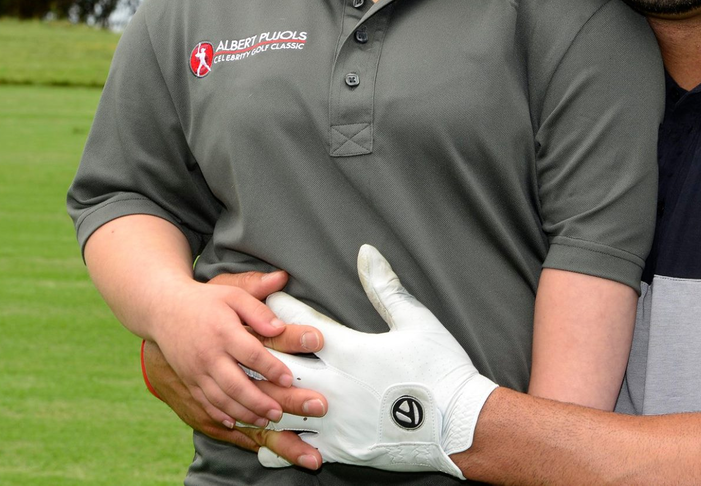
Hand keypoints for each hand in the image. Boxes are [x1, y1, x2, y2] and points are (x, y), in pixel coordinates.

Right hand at [147, 270, 325, 435]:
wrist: (164, 310)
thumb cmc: (206, 301)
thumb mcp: (234, 295)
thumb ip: (258, 311)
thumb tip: (280, 328)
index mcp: (223, 332)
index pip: (251, 355)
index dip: (271, 369)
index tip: (288, 380)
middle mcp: (209, 356)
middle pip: (236, 385)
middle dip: (259, 402)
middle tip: (279, 412)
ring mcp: (196, 371)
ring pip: (221, 400)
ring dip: (244, 413)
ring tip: (264, 420)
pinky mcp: (188, 380)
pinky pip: (205, 403)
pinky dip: (220, 415)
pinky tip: (236, 422)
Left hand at [257, 245, 497, 478]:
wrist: (458, 424)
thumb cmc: (440, 368)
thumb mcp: (416, 320)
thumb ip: (385, 287)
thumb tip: (366, 252)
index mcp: (348, 350)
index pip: (298, 322)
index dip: (279, 306)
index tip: (266, 297)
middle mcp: (332, 384)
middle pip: (276, 365)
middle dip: (257, 351)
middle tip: (242, 338)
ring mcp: (333, 420)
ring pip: (278, 408)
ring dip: (260, 395)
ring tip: (243, 386)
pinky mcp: (340, 448)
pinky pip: (296, 445)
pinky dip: (278, 437)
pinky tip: (264, 433)